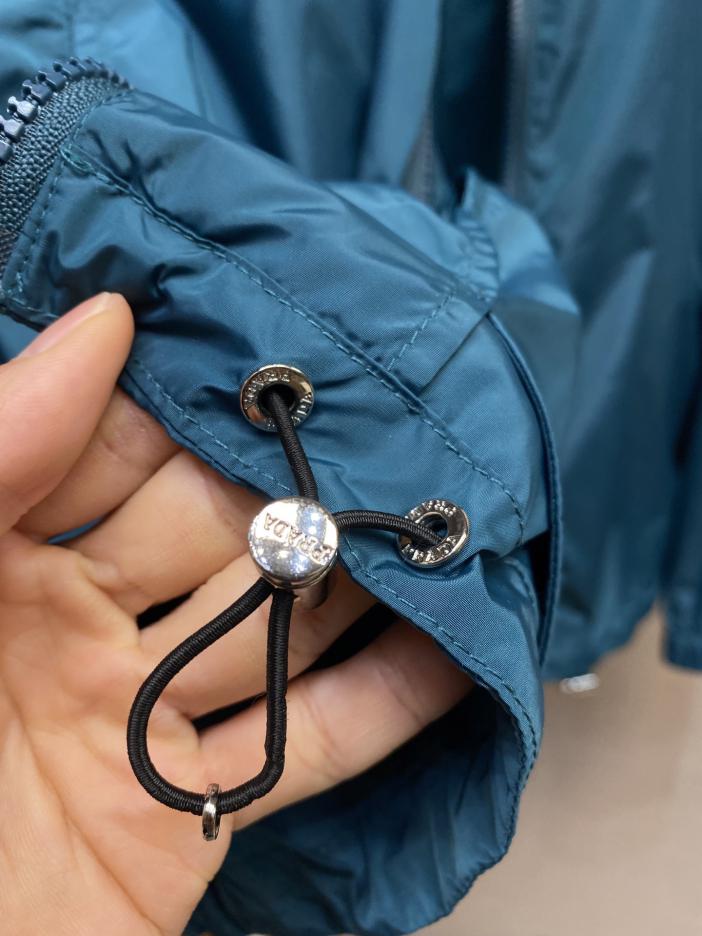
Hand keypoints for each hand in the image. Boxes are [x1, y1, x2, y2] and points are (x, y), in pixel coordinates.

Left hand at [0, 293, 471, 934]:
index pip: (121, 450)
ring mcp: (142, 717)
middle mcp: (77, 629)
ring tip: (444, 521)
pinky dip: (387, 703)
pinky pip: (307, 745)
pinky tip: (452, 652)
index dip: (195, 406)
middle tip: (392, 428)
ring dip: (357, 585)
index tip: (286, 355)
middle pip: (215, 534)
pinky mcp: (195, 813)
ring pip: (275, 630)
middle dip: (292, 489)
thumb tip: (99, 322)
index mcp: (1, 560)